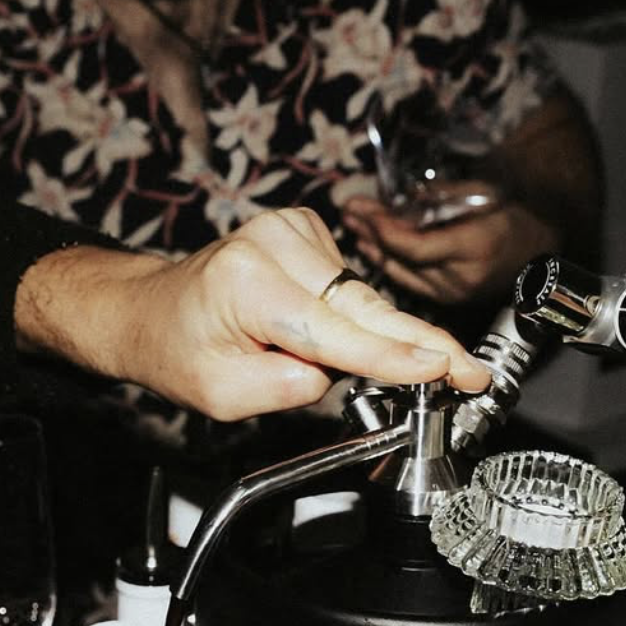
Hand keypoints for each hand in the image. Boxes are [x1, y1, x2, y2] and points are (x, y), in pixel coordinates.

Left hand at [14, 207, 490, 419]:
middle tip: (472, 373)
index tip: (443, 371)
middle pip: (364, 308)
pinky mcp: (305, 229)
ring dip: (372, 338)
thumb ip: (282, 390)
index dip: (394, 357)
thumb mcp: (220, 396)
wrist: (153, 309)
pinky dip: (353, 317)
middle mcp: (273, 244)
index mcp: (248, 283)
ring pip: (361, 300)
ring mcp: (291, 229)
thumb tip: (333, 377)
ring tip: (350, 364)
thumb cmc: (179, 350)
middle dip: (421, 346)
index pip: (335, 331)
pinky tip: (326, 333)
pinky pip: (349, 287)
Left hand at [341, 192, 556, 308]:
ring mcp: (452, 294)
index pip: (416, 247)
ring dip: (374, 249)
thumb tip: (394, 201)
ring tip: (353, 225)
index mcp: (474, 248)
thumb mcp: (480, 194)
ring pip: (401, 274)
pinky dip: (389, 262)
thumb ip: (437, 199)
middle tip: (349, 211)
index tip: (363, 211)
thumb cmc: (512, 215)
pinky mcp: (446, 301)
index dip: (385, 230)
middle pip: (403, 260)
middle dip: (372, 234)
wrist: (537, 249)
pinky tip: (372, 247)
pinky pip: (409, 282)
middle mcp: (461, 278)